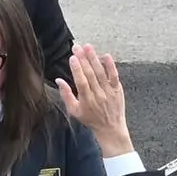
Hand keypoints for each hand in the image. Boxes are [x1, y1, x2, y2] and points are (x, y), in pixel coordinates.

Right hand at [56, 43, 132, 158]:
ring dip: (94, 58)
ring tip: (88, 47)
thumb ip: (66, 95)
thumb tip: (59, 80)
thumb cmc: (90, 119)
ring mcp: (109, 92)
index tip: (72, 57)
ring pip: (101, 73)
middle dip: (83, 59)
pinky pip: (114, 76)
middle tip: (77, 47)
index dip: (77, 69)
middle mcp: (98, 95)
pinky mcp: (117, 90)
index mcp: (86, 100)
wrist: (110, 128)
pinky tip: (105, 55)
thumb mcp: (74, 111)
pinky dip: (110, 66)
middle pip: (90, 74)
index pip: (81, 82)